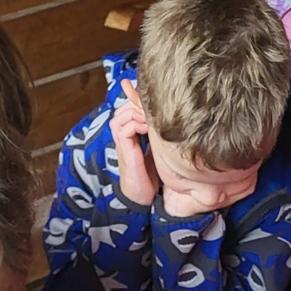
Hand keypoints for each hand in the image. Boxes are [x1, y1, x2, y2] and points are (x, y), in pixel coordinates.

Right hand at [109, 81, 157, 206]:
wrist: (142, 192)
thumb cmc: (150, 169)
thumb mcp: (156, 144)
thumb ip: (156, 128)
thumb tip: (170, 112)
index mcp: (128, 127)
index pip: (131, 103)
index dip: (141, 98)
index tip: (159, 97)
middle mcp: (121, 130)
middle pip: (127, 105)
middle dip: (141, 105)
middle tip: (156, 110)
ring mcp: (121, 139)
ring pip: (125, 114)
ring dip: (140, 114)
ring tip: (153, 120)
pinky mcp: (123, 148)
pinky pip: (126, 128)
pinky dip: (137, 126)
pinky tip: (149, 130)